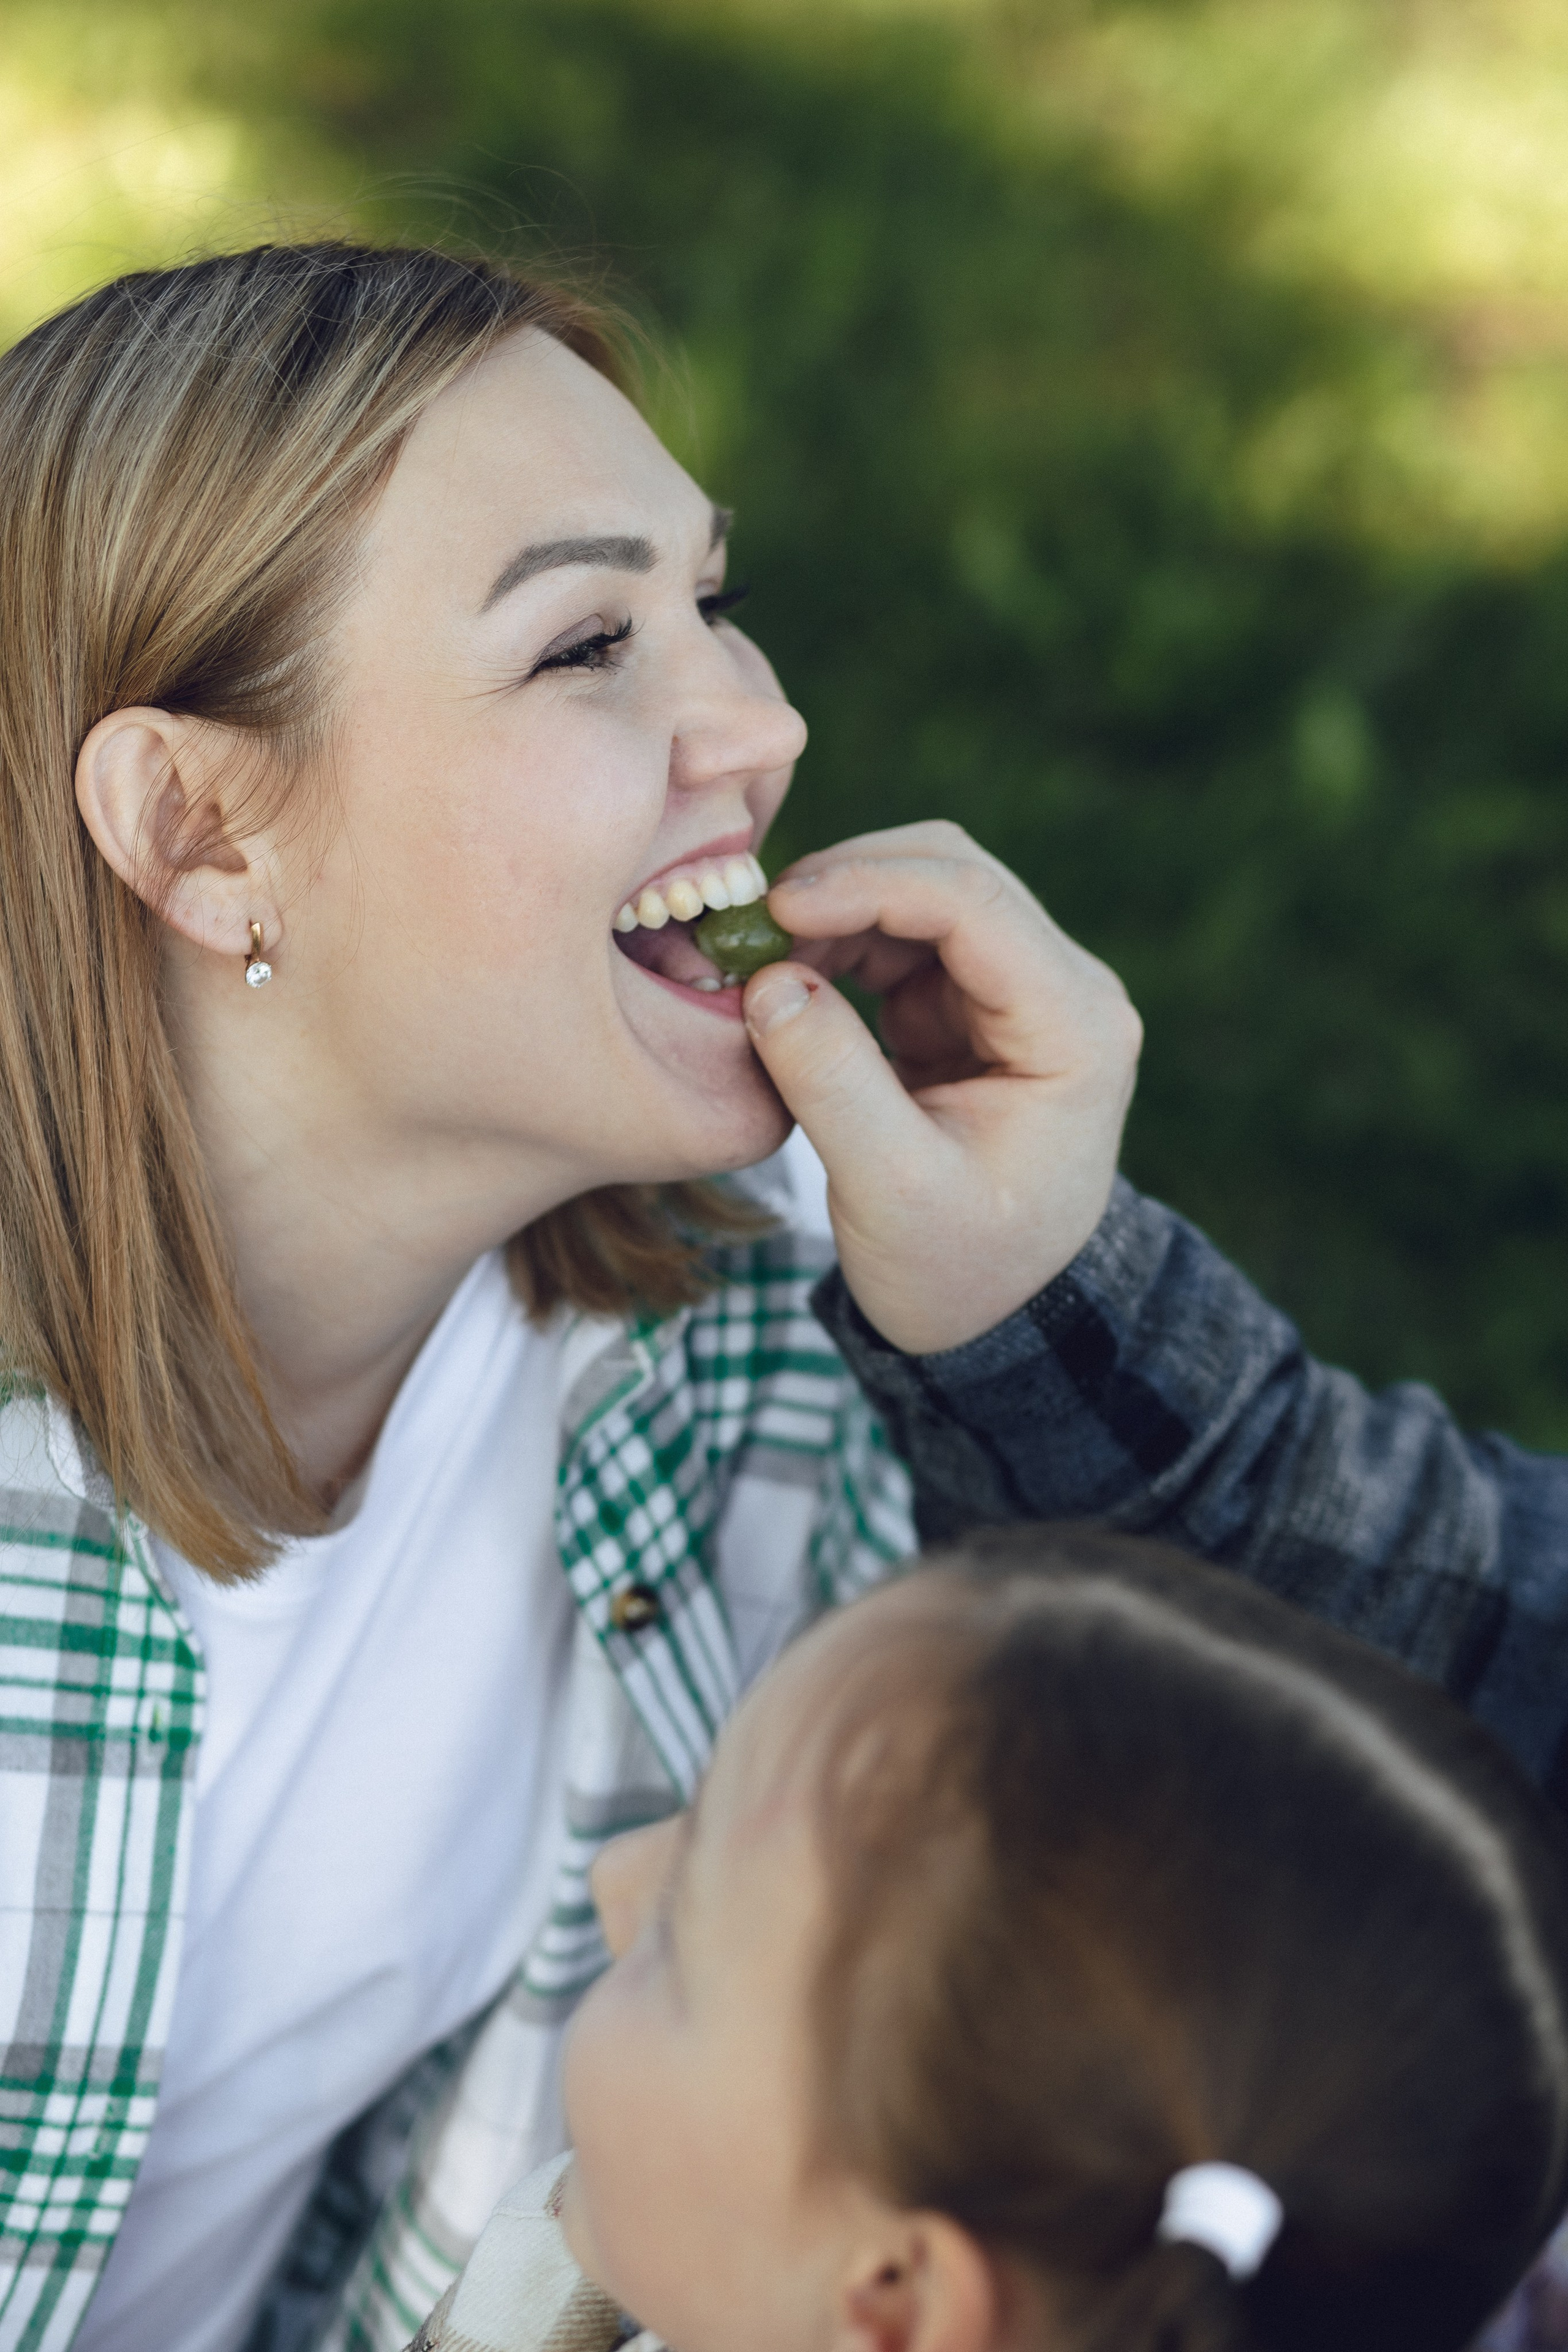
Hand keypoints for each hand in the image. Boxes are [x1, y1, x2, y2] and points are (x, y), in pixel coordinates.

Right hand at [743, 821, 1141, 1354]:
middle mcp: (1063, 990)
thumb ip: (832, 1083)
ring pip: (923, 891)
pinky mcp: (971, 1004)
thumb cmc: (957, 1266)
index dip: (870, 885)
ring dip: (837, 910)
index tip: (774, 908)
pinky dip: (837, 941)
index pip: (975, 906)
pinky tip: (785, 977)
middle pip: (954, 872)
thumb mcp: (889, 1189)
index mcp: (1075, 1029)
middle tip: (750, 926)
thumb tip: (769, 981)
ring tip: (758, 959)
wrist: (993, 1313)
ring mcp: (1017, 991)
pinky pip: (900, 936)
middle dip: (849, 882)